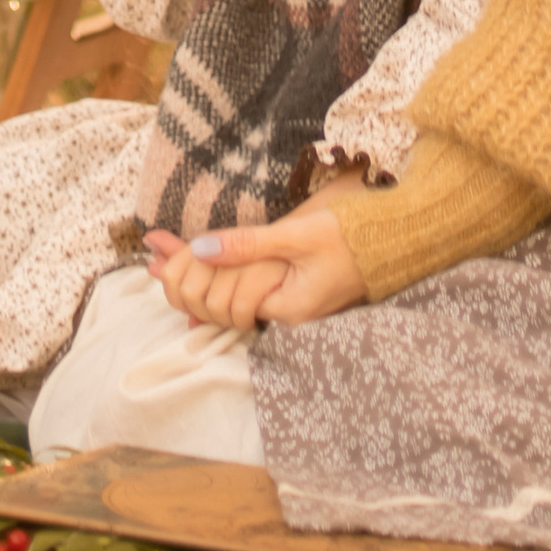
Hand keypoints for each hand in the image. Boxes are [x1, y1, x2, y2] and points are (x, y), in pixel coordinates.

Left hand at [142, 193, 370, 328]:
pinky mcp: (295, 292)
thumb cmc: (356, 235)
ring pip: (230, 298)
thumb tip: (199, 248)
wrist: (401, 236)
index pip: (221, 298)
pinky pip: (247, 290)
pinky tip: (198, 269)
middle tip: (150, 253)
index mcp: (287, 307)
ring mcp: (290, 306)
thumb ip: (247, 245)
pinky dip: (221, 276)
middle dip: (184, 277)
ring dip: (197, 277)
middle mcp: (286, 315)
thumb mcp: (297, 235)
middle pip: (220, 304)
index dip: (187, 271)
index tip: (155, 248)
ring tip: (161, 256)